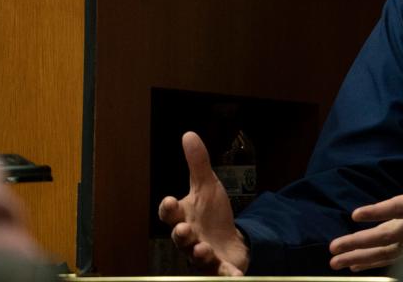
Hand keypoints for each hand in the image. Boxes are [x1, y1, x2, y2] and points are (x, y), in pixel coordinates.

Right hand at [158, 132, 249, 275]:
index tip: (170, 201)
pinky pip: (220, 273)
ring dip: (199, 253)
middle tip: (184, 230)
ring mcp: (202, 254)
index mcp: (184, 217)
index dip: (168, 209)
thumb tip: (189, 134)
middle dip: (180, 235)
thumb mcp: (207, 186)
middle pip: (180, 238)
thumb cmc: (211, 214)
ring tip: (203, 249)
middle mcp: (189, 237)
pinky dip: (226, 275)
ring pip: (196, 257)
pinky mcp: (218, 268)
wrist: (228, 240)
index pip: (170, 214)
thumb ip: (198, 164)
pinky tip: (234, 276)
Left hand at [328, 124, 402, 271]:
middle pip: (385, 237)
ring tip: (338, 262)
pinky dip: (375, 262)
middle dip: (358, 243)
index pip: (399, 207)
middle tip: (333, 249)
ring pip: (387, 252)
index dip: (378, 211)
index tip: (356, 215)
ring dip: (361, 257)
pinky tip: (359, 265)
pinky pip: (395, 259)